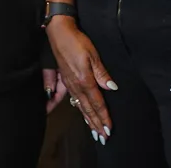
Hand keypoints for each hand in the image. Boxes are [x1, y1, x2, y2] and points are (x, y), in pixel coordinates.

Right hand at [47, 19, 116, 143]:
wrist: (59, 34)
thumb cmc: (77, 42)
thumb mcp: (93, 55)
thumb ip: (101, 73)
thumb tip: (112, 88)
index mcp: (85, 80)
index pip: (97, 103)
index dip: (103, 117)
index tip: (109, 129)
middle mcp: (76, 86)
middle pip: (88, 109)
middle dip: (96, 124)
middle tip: (103, 138)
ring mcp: (70, 85)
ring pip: (81, 107)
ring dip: (89, 120)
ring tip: (95, 132)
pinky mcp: (66, 81)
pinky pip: (74, 100)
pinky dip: (80, 110)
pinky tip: (83, 115)